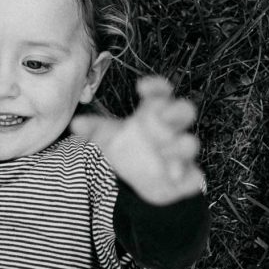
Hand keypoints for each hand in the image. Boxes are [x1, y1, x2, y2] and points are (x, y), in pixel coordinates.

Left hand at [70, 76, 203, 204]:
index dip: (156, 86)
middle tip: (162, 116)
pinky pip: (193, 174)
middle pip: (185, 111)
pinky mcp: (187, 175)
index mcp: (154, 113)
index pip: (161, 92)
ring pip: (190, 142)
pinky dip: (184, 174)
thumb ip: (95, 128)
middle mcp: (171, 129)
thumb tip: (76, 123)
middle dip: (178, 111)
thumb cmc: (129, 149)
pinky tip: (171, 175)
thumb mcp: (110, 137)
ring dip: (180, 145)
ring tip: (163, 152)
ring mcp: (181, 152)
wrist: (140, 182)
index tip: (141, 87)